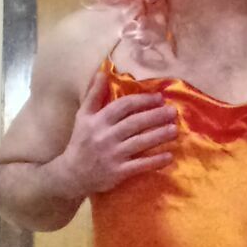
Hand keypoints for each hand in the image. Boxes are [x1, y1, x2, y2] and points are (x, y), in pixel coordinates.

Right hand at [56, 72, 178, 196]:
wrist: (72, 174)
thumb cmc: (81, 142)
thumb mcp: (83, 116)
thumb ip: (94, 94)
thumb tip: (103, 72)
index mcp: (98, 120)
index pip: (124, 106)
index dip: (143, 101)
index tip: (159, 98)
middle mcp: (106, 136)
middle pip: (135, 123)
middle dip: (156, 116)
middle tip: (173, 112)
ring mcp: (113, 155)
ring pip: (140, 142)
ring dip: (159, 136)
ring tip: (175, 130)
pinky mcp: (118, 172)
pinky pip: (140, 165)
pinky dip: (155, 161)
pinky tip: (169, 156)